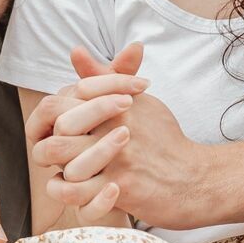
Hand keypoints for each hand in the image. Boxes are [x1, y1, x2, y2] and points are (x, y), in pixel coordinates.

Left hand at [39, 56, 213, 228]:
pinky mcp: (120, 187)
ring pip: (62, 160)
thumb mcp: (138, 100)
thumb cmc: (164, 139)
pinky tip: (72, 187)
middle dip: (48, 139)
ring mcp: (117, 158)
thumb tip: (75, 50)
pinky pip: (74, 192)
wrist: (195, 178)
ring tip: (65, 168)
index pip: (67, 97)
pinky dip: (65, 191)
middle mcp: (116, 126)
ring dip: (57, 166)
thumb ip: (104, 77)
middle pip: (58, 127)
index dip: (55, 113)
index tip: (64, 125)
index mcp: (118, 102)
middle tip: (57, 149)